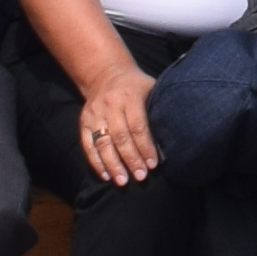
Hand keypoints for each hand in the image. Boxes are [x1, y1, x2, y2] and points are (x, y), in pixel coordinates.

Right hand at [77, 67, 163, 185]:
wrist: (106, 74)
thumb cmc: (136, 86)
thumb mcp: (150, 88)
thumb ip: (158, 108)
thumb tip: (172, 136)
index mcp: (130, 96)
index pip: (138, 126)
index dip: (145, 146)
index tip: (153, 164)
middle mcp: (110, 105)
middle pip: (120, 137)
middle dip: (131, 159)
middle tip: (140, 177)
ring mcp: (95, 114)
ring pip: (103, 143)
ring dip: (113, 164)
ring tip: (122, 181)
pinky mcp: (84, 122)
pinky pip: (88, 145)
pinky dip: (96, 162)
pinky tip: (106, 175)